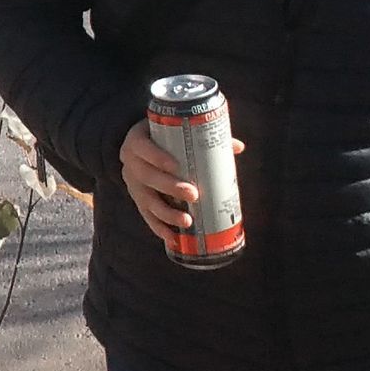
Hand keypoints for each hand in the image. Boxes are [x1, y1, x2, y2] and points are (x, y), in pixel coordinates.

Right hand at [120, 121, 246, 245]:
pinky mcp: (137, 200)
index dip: (157, 157)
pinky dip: (159, 228)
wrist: (141, 146)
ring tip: (187, 221)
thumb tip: (238, 146)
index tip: (176, 166)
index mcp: (137, 141)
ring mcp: (132, 184)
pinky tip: (173, 238)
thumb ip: (204, 138)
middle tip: (193, 194)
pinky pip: (147, 216)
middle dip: (169, 187)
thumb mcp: (174, 132)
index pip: (143, 147)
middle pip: (146, 176)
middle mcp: (131, 163)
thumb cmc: (162, 137)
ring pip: (147, 201)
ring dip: (166, 213)